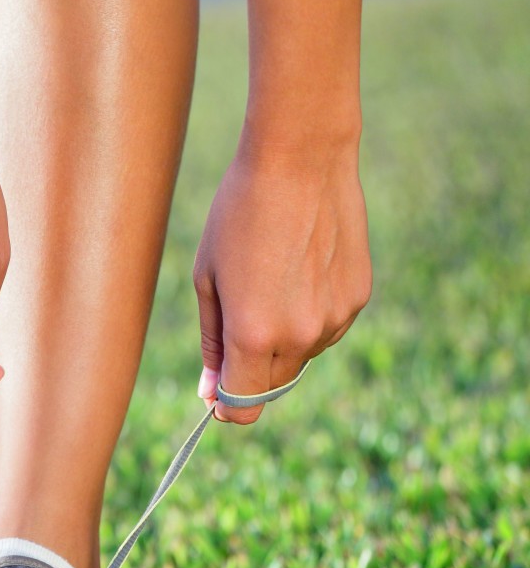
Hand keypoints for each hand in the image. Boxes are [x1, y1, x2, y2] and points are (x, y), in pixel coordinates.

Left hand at [194, 140, 371, 422]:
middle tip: (235, 319)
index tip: (215, 390)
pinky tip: (297, 268)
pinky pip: (326, 327)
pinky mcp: (358, 298)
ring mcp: (336, 319)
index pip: (243, 406)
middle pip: (272, 386)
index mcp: (254, 335)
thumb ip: (212, 343)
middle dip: (250, 371)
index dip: (226, 405)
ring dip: (280, 340)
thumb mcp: (208, 279)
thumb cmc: (238, 215)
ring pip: (301, 357)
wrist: (301, 160)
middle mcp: (301, 336)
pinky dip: (308, 315)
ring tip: (269, 278)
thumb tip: (211, 392)